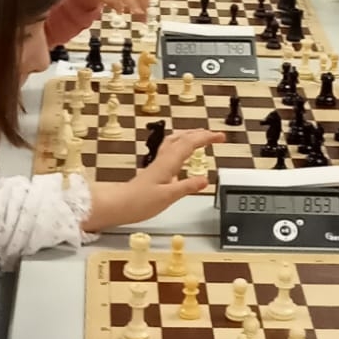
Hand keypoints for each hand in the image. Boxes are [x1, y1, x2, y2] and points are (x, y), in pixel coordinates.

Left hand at [85, 130, 224, 229]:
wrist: (118, 205)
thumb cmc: (139, 202)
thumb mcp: (168, 197)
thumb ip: (187, 187)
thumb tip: (205, 179)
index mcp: (168, 163)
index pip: (190, 143)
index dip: (206, 138)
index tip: (220, 137)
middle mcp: (163, 160)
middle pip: (182, 138)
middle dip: (200, 134)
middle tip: (214, 135)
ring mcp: (158, 163)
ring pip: (175, 142)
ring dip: (189, 136)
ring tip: (200, 137)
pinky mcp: (155, 170)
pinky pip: (171, 151)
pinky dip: (181, 147)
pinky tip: (182, 156)